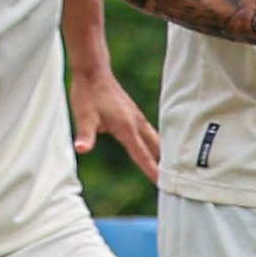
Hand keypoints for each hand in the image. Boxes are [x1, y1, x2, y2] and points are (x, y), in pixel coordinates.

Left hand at [70, 65, 160, 184]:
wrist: (94, 73)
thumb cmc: (88, 95)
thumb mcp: (83, 116)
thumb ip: (85, 135)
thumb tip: (81, 149)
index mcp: (127, 127)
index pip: (142, 154)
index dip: (152, 170)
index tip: (163, 183)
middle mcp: (137, 124)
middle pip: (156, 149)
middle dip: (165, 165)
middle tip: (174, 183)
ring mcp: (138, 119)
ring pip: (157, 141)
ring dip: (164, 155)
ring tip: (172, 171)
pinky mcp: (135, 116)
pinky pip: (152, 135)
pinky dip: (158, 146)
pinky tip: (159, 152)